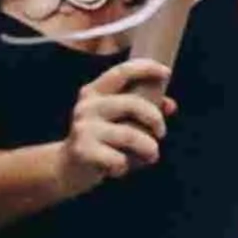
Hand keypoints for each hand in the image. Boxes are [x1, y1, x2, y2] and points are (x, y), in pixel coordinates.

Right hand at [61, 58, 172, 189]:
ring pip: (130, 135)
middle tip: (161, 132)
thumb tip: (170, 105)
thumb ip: (143, 110)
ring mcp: (84, 128)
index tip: (166, 72)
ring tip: (151, 156)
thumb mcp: (119, 121)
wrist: (67, 168)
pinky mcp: (83, 151)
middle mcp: (87, 106)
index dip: (145, 68)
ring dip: (148, 148)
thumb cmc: (100, 140)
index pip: (121, 72)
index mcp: (95, 92)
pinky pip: (119, 159)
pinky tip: (119, 169)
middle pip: (133, 104)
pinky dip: (126, 167)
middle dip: (155, 118)